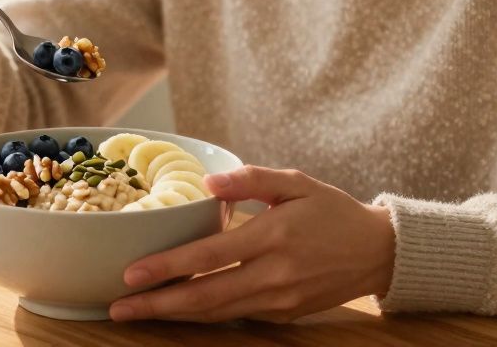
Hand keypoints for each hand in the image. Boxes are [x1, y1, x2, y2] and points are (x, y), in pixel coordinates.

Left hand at [109, 166, 395, 322]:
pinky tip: (177, 309)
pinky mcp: (284, 314)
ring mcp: (280, 299)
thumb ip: (252, 179)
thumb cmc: (332, 211)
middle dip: (158, 305)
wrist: (378, 252)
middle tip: (118, 306)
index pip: (210, 257)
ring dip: (174, 315)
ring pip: (217, 313)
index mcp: (274, 235)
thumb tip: (207, 184)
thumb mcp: (296, 182)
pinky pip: (235, 316)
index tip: (132, 272)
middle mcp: (274, 273)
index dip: (168, 267)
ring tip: (137, 312)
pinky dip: (203, 315)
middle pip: (206, 297)